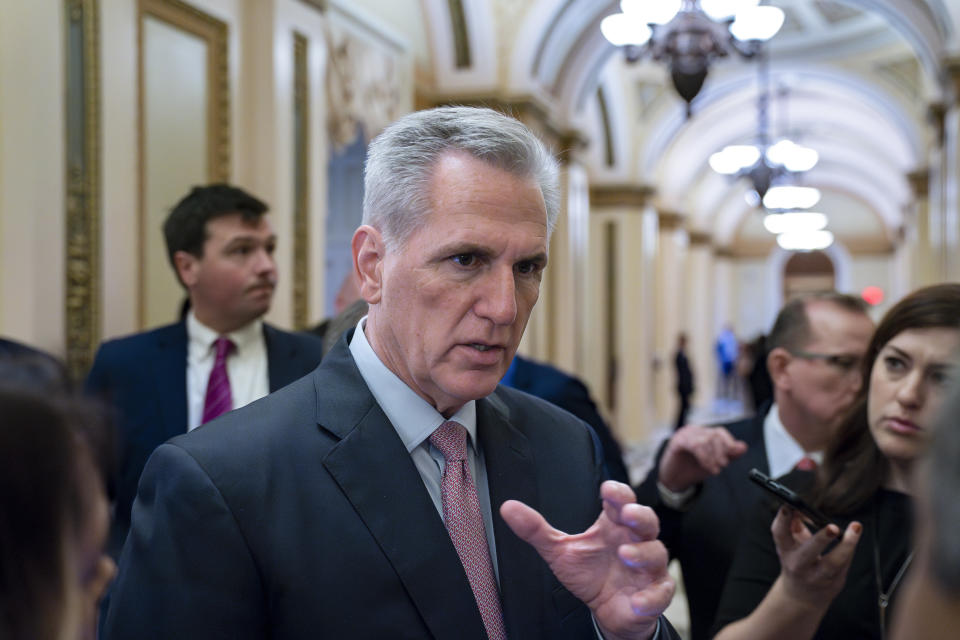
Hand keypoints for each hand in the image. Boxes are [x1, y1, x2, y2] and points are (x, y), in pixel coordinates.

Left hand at [500, 481, 674, 639]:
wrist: (606, 610)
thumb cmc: (589, 573)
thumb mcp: (559, 551)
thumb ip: (536, 530)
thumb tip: (508, 508)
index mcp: (613, 525)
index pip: (621, 501)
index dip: (617, 493)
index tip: (607, 490)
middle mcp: (634, 541)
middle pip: (646, 521)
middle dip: (639, 515)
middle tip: (627, 515)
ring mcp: (647, 567)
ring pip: (656, 553)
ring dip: (643, 553)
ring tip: (625, 556)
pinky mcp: (654, 592)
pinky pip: (661, 592)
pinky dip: (651, 597)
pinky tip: (637, 601)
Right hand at [658, 424, 746, 491]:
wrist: (673, 480)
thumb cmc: (692, 469)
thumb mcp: (714, 462)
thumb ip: (729, 455)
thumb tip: (743, 447)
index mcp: (703, 434)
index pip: (720, 432)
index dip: (728, 444)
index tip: (730, 459)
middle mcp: (694, 431)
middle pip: (714, 434)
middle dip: (721, 452)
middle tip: (722, 466)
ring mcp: (684, 435)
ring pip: (705, 440)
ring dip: (713, 457)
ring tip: (714, 469)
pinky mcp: (676, 442)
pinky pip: (694, 445)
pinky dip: (704, 457)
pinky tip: (706, 466)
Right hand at [772, 506, 861, 608]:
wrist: (801, 596)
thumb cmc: (797, 562)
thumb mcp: (790, 544)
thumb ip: (795, 525)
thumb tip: (802, 509)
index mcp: (786, 551)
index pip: (780, 534)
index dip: (783, 519)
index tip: (790, 506)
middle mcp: (799, 565)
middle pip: (809, 551)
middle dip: (821, 539)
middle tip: (833, 527)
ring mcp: (817, 576)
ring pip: (833, 562)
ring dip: (846, 545)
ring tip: (855, 529)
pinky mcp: (834, 582)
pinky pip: (845, 563)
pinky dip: (850, 548)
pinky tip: (855, 535)